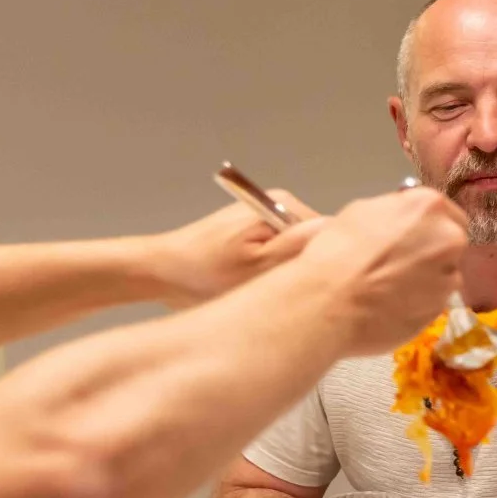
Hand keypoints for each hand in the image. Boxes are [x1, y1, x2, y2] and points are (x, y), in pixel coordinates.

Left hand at [152, 191, 324, 305]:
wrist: (162, 273)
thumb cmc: (202, 272)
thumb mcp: (255, 265)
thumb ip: (295, 247)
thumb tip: (334, 231)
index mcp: (281, 205)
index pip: (329, 233)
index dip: (327, 262)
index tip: (314, 287)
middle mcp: (277, 206)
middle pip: (315, 243)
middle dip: (306, 269)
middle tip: (286, 292)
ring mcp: (266, 220)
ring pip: (298, 254)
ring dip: (289, 274)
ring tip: (269, 291)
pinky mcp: (256, 236)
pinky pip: (281, 257)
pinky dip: (274, 274)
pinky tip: (260, 288)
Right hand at [303, 187, 468, 354]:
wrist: (329, 304)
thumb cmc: (336, 252)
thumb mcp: (361, 212)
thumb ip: (394, 212)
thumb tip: (403, 220)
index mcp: (428, 206)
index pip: (445, 211)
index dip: (428, 225)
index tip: (413, 235)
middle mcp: (448, 238)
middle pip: (451, 242)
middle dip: (434, 249)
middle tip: (403, 262)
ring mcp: (448, 275)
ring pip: (446, 273)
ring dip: (429, 277)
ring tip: (394, 287)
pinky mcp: (441, 308)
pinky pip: (435, 300)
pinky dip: (421, 301)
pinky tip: (394, 304)